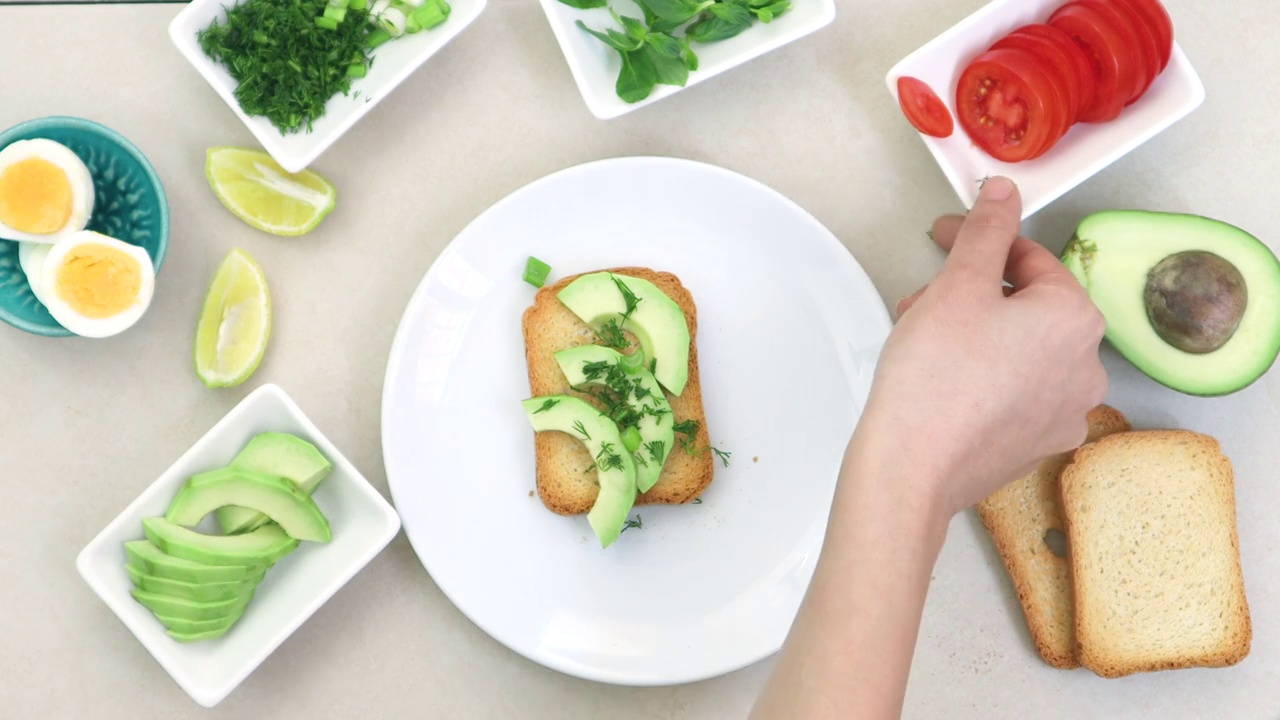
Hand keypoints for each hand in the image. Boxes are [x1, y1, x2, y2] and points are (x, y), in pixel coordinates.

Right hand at [859, 176, 1107, 516]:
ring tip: (924, 339)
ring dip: (974, 331)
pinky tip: (943, 379)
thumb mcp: (958, 285)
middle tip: (925, 297)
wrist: (913, 468)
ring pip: (1019, 348)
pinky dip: (984, 374)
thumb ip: (986, 231)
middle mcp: (1085, 366)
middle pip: (1026, 304)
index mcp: (1076, 319)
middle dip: (973, 291)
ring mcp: (1064, 411)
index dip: (979, 241)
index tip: (946, 239)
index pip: (1029, 257)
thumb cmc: (934, 381)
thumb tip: (1004, 195)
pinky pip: (1015, 390)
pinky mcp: (1036, 442)